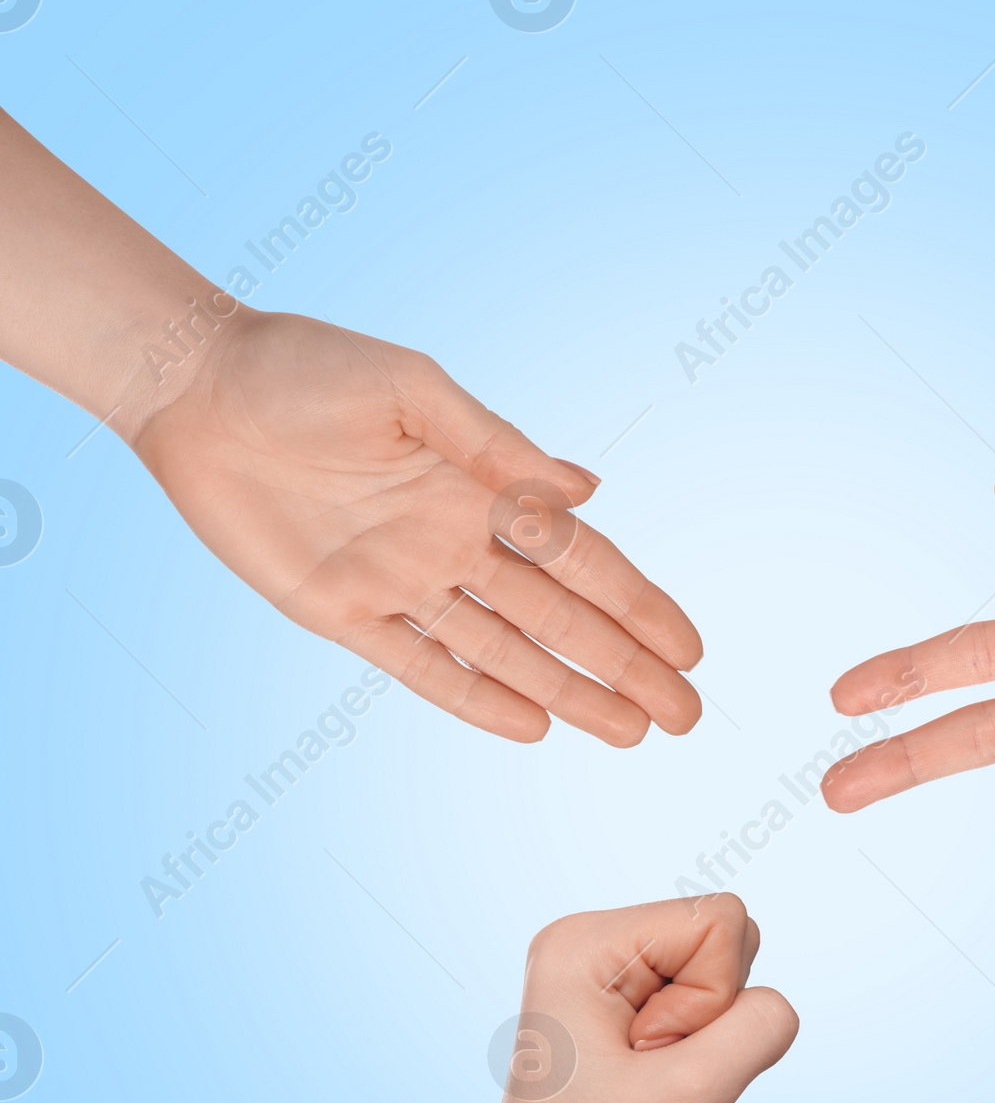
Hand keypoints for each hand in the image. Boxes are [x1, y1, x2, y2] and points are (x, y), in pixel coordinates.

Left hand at [132, 309, 702, 743]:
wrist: (195, 388)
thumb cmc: (305, 369)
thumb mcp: (410, 390)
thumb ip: (496, 448)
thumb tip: (587, 491)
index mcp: (480, 489)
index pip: (581, 561)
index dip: (639, 607)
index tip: (690, 651)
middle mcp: (454, 544)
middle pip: (560, 622)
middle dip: (625, 668)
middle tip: (682, 718)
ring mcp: (403, 583)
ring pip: (506, 654)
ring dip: (570, 694)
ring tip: (628, 734)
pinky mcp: (344, 614)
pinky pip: (422, 667)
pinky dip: (474, 699)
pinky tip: (530, 725)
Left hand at [477, 894, 798, 1102]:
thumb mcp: (694, 1095)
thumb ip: (757, 1029)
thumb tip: (775, 1004)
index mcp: (582, 942)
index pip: (719, 921)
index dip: (712, 1000)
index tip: (650, 1059)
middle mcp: (585, 941)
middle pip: (720, 937)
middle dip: (708, 1014)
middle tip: (646, 1074)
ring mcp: (599, 971)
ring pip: (717, 970)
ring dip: (702, 1035)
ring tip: (644, 1081)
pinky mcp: (616, 1002)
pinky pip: (699, 999)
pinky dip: (693, 1046)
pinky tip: (645, 1083)